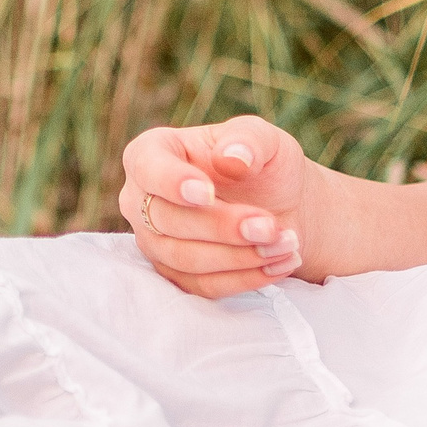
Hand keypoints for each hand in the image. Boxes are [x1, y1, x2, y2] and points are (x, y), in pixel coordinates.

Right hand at [117, 115, 309, 296]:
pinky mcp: (175, 273)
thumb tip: (231, 158)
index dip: (172, 182)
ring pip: (184, 258)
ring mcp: (154, 240)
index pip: (147, 165)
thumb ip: (249, 140)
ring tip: (285, 243)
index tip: (206, 193)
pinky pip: (202, 285)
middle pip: (167, 220)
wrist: (282, 206)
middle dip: (222, 227)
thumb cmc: (265, 164)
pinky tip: (279, 264)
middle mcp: (141, 198)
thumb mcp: (267, 140)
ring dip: (239, 256)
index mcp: (154, 151)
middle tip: (270, 226)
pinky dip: (245, 278)